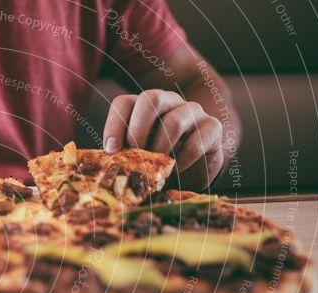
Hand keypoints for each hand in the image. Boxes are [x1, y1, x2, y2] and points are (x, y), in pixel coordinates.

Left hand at [103, 89, 223, 189]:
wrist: (195, 169)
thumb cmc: (159, 161)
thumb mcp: (138, 156)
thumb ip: (124, 155)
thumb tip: (104, 168)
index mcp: (143, 106)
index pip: (124, 103)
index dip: (114, 125)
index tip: (111, 150)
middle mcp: (168, 102)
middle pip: (151, 98)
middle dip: (138, 130)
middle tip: (136, 154)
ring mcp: (192, 111)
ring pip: (174, 120)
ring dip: (161, 148)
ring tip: (157, 167)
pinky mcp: (213, 127)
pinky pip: (197, 140)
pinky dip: (183, 159)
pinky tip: (176, 170)